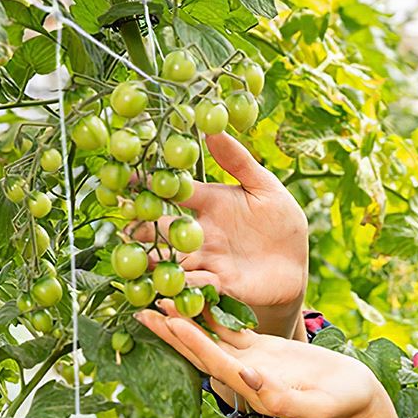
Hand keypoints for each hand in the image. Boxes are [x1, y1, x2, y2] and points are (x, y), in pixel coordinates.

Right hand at [133, 133, 308, 338]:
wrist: (294, 266)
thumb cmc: (281, 223)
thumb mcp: (266, 189)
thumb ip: (239, 163)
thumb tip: (214, 128)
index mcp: (209, 203)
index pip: (174, 190)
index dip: (151, 184)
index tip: (124, 177)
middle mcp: (200, 232)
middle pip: (163, 228)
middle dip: (141, 228)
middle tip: (122, 225)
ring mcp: (207, 260)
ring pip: (172, 260)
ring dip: (153, 262)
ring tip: (135, 263)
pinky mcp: (219, 285)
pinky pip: (196, 286)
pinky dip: (183, 287)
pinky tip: (170, 288)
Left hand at [136, 301, 386, 417]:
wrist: (357, 400)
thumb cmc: (341, 405)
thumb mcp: (314, 407)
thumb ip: (281, 398)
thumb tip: (248, 378)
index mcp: (254, 387)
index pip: (215, 362)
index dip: (190, 342)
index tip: (167, 321)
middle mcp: (245, 373)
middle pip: (201, 349)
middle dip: (171, 330)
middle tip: (140, 308)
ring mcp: (253, 360)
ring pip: (211, 337)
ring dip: (186, 319)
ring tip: (159, 297)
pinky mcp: (263, 349)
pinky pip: (233, 329)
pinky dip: (214, 314)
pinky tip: (197, 296)